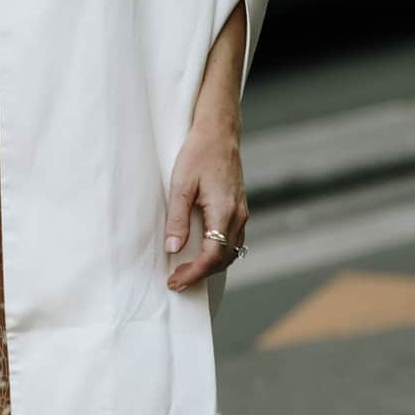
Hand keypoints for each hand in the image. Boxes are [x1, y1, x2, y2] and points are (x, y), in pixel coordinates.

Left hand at [165, 113, 246, 290]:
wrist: (219, 133)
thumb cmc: (198, 154)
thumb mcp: (180, 185)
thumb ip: (177, 218)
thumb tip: (172, 248)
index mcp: (224, 211)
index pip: (212, 255)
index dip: (194, 273)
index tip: (175, 281)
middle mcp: (238, 215)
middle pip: (223, 259)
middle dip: (200, 274)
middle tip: (175, 280)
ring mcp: (241, 212)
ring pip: (231, 252)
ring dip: (210, 266)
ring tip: (185, 271)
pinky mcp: (239, 208)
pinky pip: (233, 240)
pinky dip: (219, 253)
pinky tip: (201, 253)